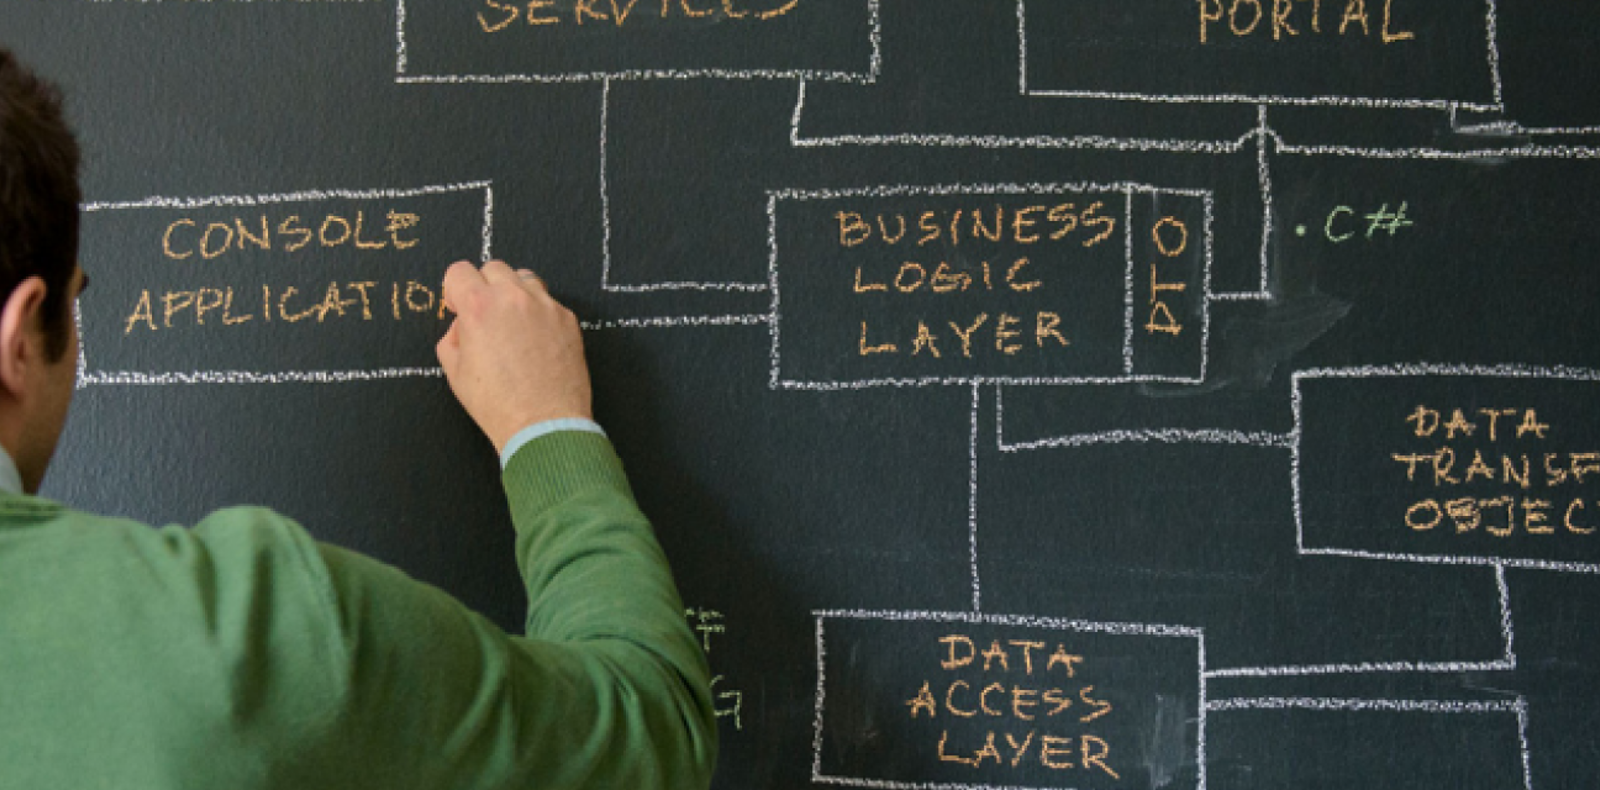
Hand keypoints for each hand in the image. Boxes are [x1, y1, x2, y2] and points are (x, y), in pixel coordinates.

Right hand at [437, 260, 591, 454]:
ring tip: (513, 324)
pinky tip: (537, 341)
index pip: (459, 271)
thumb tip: (464, 325)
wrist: (543, 423)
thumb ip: (453, 336)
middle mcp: (513, 297)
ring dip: (514, 293)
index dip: (455, 290)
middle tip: (486, 315)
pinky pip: (549, 302)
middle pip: (494, 267)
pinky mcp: (568, 319)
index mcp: (479, 306)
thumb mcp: (454, 370)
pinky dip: (539, 313)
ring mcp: (545, 305)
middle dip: (485, 286)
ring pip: (525, 278)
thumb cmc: (496, 403)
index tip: (459, 307)